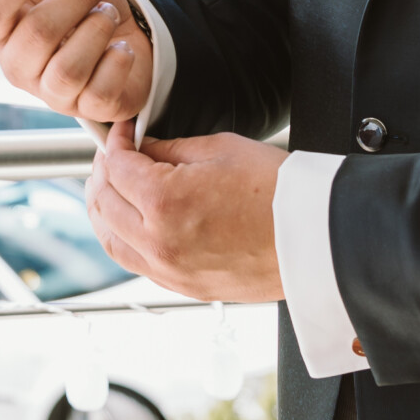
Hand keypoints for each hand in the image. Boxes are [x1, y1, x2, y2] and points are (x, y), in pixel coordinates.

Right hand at [0, 0, 153, 125]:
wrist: (127, 32)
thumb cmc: (84, 1)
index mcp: (2, 31)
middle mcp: (18, 66)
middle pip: (36, 34)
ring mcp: (51, 92)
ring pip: (67, 68)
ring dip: (97, 29)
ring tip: (109, 12)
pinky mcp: (88, 108)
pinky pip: (100, 90)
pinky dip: (117, 60)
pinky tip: (121, 46)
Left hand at [86, 120, 285, 302]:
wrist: (318, 239)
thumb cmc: (279, 192)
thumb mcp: (219, 150)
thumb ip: (169, 149)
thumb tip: (141, 149)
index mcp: (165, 202)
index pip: (117, 167)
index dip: (115, 142)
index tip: (122, 132)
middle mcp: (159, 242)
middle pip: (104, 203)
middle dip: (102, 172)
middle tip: (113, 155)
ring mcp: (170, 270)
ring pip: (110, 241)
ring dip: (103, 210)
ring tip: (110, 187)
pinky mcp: (184, 287)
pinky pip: (135, 263)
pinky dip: (122, 238)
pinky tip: (129, 221)